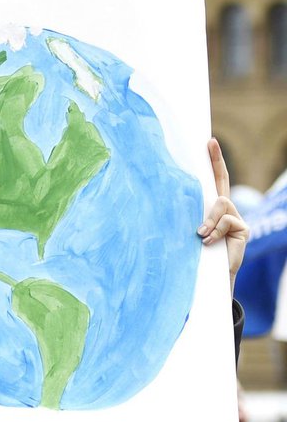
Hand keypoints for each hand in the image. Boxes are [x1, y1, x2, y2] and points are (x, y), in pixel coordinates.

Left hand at [198, 138, 247, 293]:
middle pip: (222, 182)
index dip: (213, 163)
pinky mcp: (244, 228)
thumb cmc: (196, 257)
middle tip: (209, 142)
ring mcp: (237, 219)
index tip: (208, 142)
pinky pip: (227, 220)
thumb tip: (177, 204)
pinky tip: (208, 242)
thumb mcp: (190, 234)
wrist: (212, 279)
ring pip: (221, 204)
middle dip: (216, 161)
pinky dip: (215, 230)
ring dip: (208, 219)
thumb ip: (191, 219)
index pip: (213, 182)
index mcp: (212, 210)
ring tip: (200, 235)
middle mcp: (226, 211)